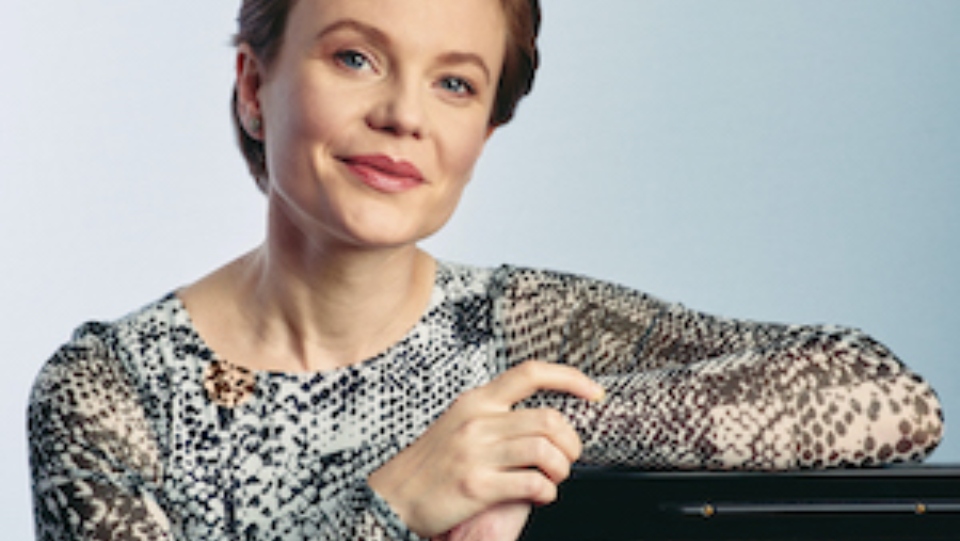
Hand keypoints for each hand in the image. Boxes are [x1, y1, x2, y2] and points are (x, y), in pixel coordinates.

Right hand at [368, 361, 603, 537]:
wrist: (391, 497)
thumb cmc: (431, 465)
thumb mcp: (460, 424)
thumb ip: (496, 416)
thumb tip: (542, 421)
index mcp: (477, 401)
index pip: (531, 373)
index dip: (570, 378)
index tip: (594, 392)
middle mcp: (478, 421)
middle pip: (548, 419)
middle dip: (571, 442)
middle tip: (569, 458)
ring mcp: (476, 453)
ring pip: (545, 450)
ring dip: (561, 469)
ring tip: (553, 479)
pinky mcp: (476, 485)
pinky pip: (532, 483)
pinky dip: (547, 492)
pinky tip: (541, 496)